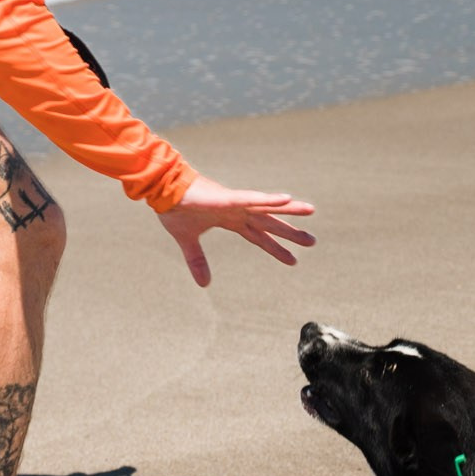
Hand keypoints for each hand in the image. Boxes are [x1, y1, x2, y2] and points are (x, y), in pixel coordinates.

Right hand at [156, 175, 317, 287]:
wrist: (162, 191)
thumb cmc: (175, 209)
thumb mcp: (187, 241)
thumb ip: (197, 261)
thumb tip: (204, 284)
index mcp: (230, 220)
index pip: (259, 237)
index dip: (276, 248)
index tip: (293, 260)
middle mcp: (238, 211)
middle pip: (270, 223)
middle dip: (291, 233)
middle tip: (313, 241)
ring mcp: (234, 202)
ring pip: (267, 207)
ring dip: (289, 209)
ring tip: (311, 210)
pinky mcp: (226, 198)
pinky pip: (251, 198)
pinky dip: (268, 199)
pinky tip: (286, 198)